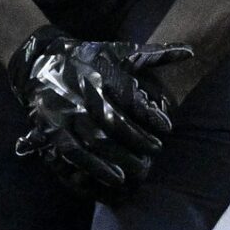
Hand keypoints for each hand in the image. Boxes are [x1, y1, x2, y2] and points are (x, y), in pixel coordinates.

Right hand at [8, 30, 190, 198]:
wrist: (40, 61)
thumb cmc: (88, 57)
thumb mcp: (120, 52)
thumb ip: (155, 54)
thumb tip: (190, 51)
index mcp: (99, 73)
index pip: (129, 98)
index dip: (150, 115)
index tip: (168, 128)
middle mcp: (81, 93)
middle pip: (114, 123)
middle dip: (138, 141)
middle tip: (157, 153)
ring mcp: (65, 113)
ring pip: (95, 142)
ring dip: (119, 159)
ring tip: (140, 172)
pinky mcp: (52, 130)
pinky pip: (74, 154)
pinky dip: (95, 168)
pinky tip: (114, 179)